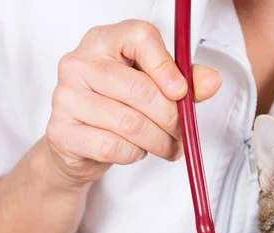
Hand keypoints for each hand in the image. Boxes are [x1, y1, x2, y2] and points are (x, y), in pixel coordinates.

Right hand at [43, 19, 220, 188]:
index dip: (167, 67)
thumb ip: (185, 82)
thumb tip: (212, 80)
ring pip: (129, 124)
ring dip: (158, 142)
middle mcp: (79, 63)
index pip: (140, 37)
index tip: (182, 93)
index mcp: (105, 40)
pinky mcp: (61, 132)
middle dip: (171, 119)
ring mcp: (65, 97)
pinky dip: (135, 155)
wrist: (80, 145)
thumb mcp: (155, 88)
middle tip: (182, 133)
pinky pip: (113, 147)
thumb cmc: (120, 107)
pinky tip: (136, 151)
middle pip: (139, 89)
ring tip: (166, 146)